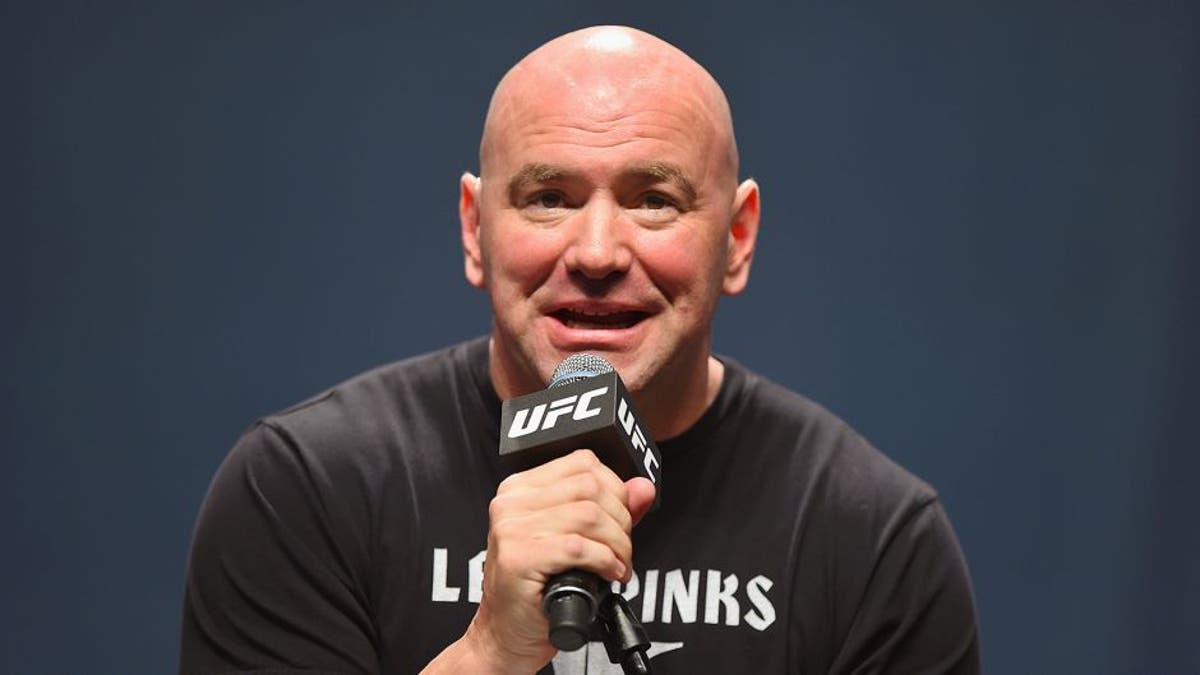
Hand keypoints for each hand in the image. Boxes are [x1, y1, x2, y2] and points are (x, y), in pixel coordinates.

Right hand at [457, 449, 655, 673]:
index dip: (616, 489)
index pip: (582, 463)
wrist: (506, 632)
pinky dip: (604, 561)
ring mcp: (511, 528)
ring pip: (589, 515)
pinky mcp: (518, 557)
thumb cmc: (535, 588)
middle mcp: (512, 502)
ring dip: (617, 544)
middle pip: (590, 487)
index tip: (622, 518)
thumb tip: (643, 488)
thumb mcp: (573, 540)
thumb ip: (609, 511)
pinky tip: (608, 574)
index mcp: (521, 488)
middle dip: (621, 520)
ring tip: (618, 564)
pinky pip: (578, 547)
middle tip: (622, 550)